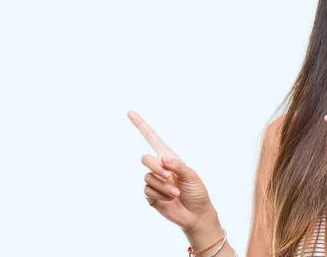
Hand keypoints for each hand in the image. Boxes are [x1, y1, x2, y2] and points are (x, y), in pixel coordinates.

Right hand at [128, 110, 216, 232]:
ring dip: (163, 185)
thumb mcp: (192, 176)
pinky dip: (161, 195)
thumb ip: (178, 166)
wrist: (196, 214)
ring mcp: (154, 182)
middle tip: (168, 175)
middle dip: (156, 167)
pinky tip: (170, 199)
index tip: (130, 112)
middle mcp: (160, 168)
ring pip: (148, 177)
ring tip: (176, 192)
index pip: (153, 139)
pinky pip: (148, 190)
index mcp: (170, 158)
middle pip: (146, 159)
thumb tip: (164, 159)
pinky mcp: (151, 196)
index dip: (141, 126)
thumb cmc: (197, 192)